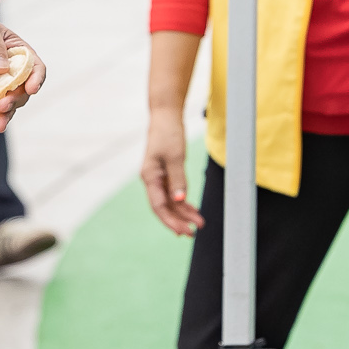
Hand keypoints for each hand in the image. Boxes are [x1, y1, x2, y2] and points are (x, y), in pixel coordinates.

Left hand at [0, 12, 45, 114]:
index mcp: (18, 55)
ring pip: (5, 107)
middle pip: (21, 93)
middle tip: (3, 106)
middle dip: (15, 101)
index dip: (36, 79)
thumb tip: (3, 68)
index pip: (35, 68)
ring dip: (3, 117)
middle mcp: (10, 74)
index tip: (30, 88)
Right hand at [140, 109, 203, 235]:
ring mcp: (158, 177)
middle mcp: (152, 179)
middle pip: (164, 207)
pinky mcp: (165, 173)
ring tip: (198, 223)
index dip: (170, 221)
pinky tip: (192, 209)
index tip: (183, 231)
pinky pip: (173, 193)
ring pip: (170, 201)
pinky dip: (183, 202)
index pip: (158, 206)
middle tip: (193, 232)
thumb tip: (180, 201)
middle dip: (178, 220)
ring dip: (183, 212)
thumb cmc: (168, 133)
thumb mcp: (175, 157)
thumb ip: (178, 179)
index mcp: (150, 176)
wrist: (166, 116)